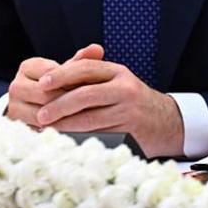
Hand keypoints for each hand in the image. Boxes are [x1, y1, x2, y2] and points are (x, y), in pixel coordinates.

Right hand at [5, 44, 103, 127]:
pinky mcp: (17, 125)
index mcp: (27, 67)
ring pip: (42, 114)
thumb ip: (81, 61)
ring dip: (63, 118)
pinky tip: (72, 130)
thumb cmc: (56, 86)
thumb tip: (98, 49)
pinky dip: (55, 129)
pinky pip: (38, 129)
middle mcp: (16, 86)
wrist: (35, 106)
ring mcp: (14, 106)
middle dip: (68, 102)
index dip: (72, 83)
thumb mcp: (66, 72)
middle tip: (91, 107)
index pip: (52, 75)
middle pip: (46, 95)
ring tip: (84, 119)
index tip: (91, 90)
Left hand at [34, 48, 183, 157]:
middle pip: (85, 94)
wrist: (166, 121)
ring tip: (48, 129)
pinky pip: (99, 135)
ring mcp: (128, 111)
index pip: (85, 68)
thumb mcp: (115, 82)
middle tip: (40, 114)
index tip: (41, 83)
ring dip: (65, 125)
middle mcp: (124, 89)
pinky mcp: (130, 132)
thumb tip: (50, 80)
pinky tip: (65, 139)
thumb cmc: (131, 101)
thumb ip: (88, 77)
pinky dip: (79, 138)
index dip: (61, 74)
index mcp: (117, 72)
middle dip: (59, 105)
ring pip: (90, 118)